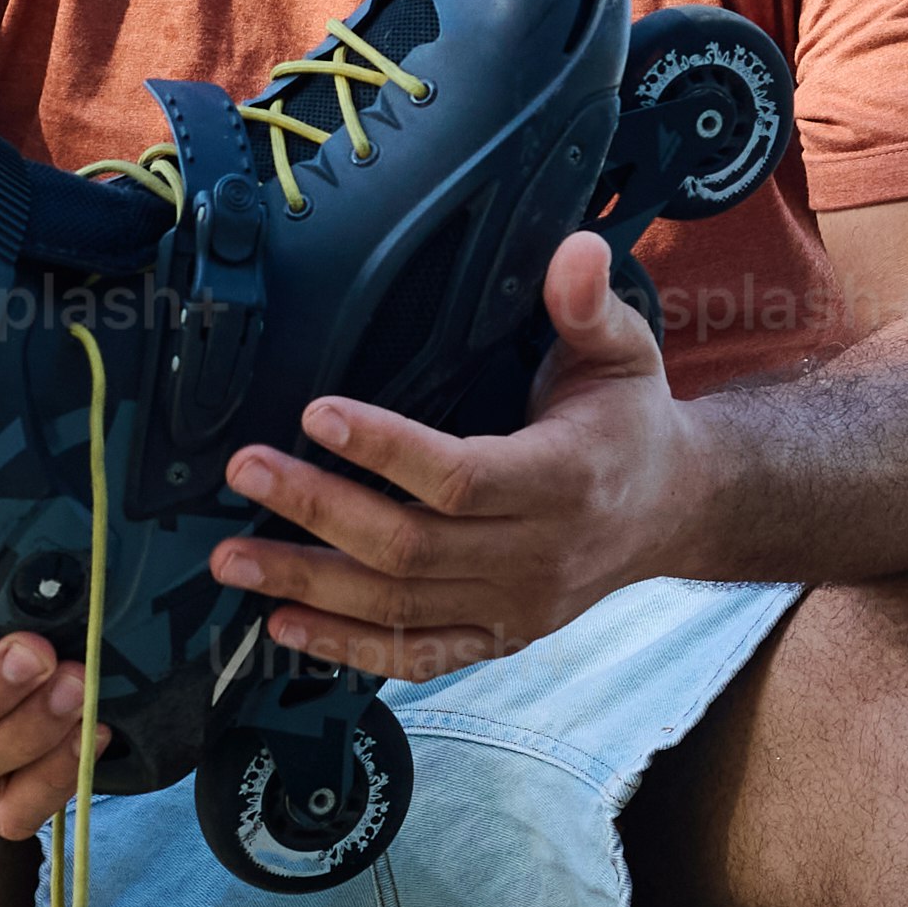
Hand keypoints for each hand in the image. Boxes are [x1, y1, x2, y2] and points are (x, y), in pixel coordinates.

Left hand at [209, 233, 697, 685]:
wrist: (676, 511)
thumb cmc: (633, 422)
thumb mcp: (625, 350)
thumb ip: (589, 303)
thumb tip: (570, 250)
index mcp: (566, 479)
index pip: (461, 477)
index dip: (385, 449)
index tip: (316, 413)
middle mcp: (538, 555)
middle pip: (411, 547)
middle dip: (317, 511)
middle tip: (244, 472)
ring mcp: (515, 607)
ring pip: (398, 607)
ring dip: (308, 583)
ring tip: (231, 557)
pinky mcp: (497, 638)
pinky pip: (415, 656)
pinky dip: (346, 649)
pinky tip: (283, 623)